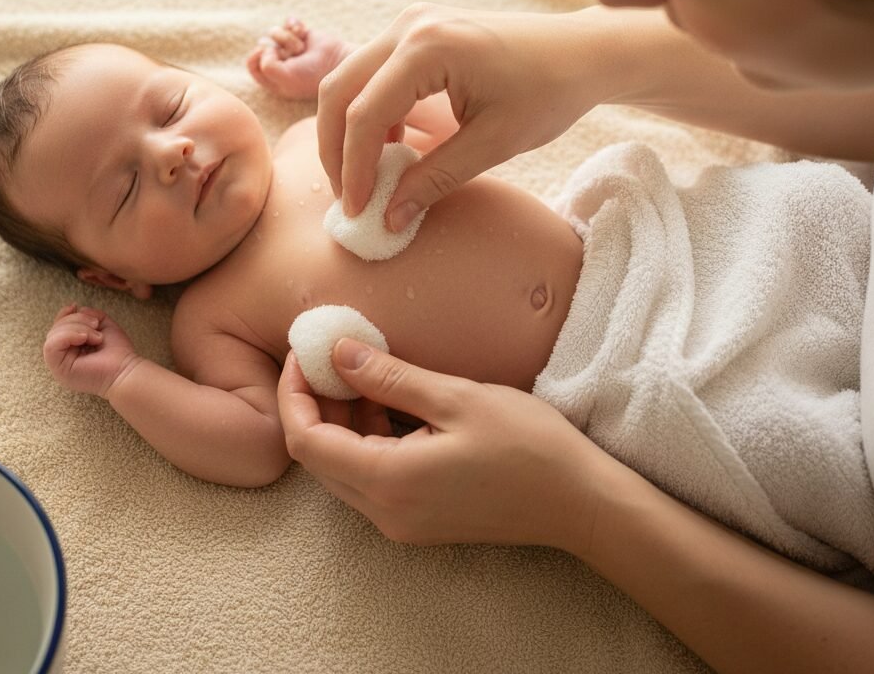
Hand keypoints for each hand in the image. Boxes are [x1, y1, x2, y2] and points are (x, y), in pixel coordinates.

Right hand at [43, 304, 140, 397]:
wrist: (125, 370)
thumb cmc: (117, 351)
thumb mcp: (102, 325)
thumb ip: (88, 315)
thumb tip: (74, 308)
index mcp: (70, 349)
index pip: (57, 328)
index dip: (63, 314)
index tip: (75, 306)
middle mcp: (62, 357)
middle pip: (55, 329)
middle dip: (76, 320)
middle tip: (96, 325)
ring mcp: (58, 365)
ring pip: (52, 336)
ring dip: (76, 328)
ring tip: (96, 336)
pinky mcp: (59, 369)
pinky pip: (51, 346)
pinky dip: (68, 335)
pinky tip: (85, 338)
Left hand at [247, 17, 353, 100]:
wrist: (338, 62)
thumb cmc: (311, 75)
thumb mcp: (285, 78)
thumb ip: (266, 66)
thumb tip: (265, 48)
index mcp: (273, 78)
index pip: (253, 64)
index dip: (255, 57)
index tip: (263, 53)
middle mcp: (280, 63)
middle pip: (262, 46)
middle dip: (275, 47)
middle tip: (290, 55)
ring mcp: (290, 47)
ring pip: (274, 32)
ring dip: (288, 38)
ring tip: (301, 48)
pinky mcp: (301, 34)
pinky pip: (288, 22)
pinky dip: (294, 24)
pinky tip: (303, 32)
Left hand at [278, 338, 613, 550]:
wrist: (579, 501)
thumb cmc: (526, 444)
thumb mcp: (454, 397)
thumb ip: (388, 377)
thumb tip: (336, 353)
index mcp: (387, 482)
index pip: (306, 440)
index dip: (294, 393)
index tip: (305, 351)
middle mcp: (384, 512)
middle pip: (317, 457)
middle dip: (314, 403)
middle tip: (329, 355)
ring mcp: (401, 522)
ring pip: (341, 468)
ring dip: (341, 420)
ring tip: (361, 372)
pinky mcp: (417, 519)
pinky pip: (369, 477)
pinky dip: (366, 439)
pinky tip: (389, 404)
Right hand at [317, 3, 610, 224]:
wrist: (582, 53)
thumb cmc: (549, 92)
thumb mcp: (494, 144)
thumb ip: (435, 179)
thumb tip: (388, 218)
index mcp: (428, 47)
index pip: (365, 113)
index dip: (355, 168)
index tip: (358, 211)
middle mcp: (410, 26)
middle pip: (339, 89)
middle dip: (335, 149)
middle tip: (348, 197)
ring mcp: (411, 23)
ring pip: (349, 80)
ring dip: (348, 131)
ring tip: (365, 180)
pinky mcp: (417, 32)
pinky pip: (373, 74)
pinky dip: (369, 113)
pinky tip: (390, 150)